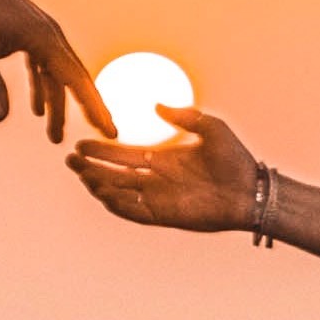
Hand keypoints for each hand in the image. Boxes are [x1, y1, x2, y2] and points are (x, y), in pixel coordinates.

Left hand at [0, 0, 106, 139]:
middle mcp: (51, 39)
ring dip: (57, 106)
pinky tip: (37, 110)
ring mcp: (42, 38)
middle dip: (89, 108)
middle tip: (106, 134)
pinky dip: (42, 88)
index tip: (109, 128)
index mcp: (46, 41)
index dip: (93, 107)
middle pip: (76, 79)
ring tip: (54, 137)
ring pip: (57, 77)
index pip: (76, 80)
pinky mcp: (30, 38)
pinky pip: (43, 68)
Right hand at [67, 106, 259, 234]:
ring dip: (99, 185)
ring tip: (82, 174)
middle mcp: (156, 179)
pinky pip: (134, 212)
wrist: (250, 190)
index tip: (81, 144)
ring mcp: (158, 198)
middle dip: (91, 168)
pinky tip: (102, 194)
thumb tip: (157, 105)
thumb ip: (183, 116)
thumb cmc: (235, 158)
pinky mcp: (164, 215)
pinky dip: (117, 205)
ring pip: (119, 193)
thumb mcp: (210, 127)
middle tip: (70, 159)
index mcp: (163, 158)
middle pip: (114, 174)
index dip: (102, 151)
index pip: (124, 155)